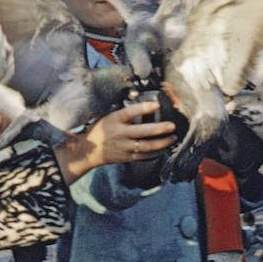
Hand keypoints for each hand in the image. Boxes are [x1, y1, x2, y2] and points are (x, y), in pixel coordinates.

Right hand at [53, 101, 175, 181]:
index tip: (156, 104)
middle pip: (143, 131)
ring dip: (162, 142)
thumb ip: (123, 113)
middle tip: (172, 125)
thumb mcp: (108, 116)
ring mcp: (124, 147)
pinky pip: (145, 155)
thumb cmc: (100, 130)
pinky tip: (164, 148)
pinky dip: (156, 152)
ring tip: (173, 137)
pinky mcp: (127, 157)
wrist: (89, 151)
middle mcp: (120, 134)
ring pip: (147, 146)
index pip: (130, 112)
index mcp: (114, 120)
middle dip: (160, 129)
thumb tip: (143, 105)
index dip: (144, 108)